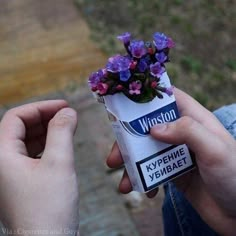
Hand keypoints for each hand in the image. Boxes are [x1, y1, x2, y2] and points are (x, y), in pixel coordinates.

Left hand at [0, 100, 78, 234]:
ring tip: (67, 126)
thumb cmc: (48, 209)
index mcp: (1, 156)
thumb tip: (68, 112)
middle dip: (45, 118)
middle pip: (20, 127)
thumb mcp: (59, 163)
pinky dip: (47, 144)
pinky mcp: (22, 180)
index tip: (63, 105)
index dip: (41, 107)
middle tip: (67, 114)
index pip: (16, 117)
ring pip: (27, 140)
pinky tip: (60, 144)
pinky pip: (32, 154)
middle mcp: (1, 163)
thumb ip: (62, 131)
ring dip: (47, 130)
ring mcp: (11, 173)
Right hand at [107, 88, 235, 235]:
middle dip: (129, 140)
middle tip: (115, 156)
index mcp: (194, 119)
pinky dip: (144, 180)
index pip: (169, 98)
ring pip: (147, 151)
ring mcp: (177, 153)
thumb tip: (153, 129)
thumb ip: (187, 131)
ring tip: (124, 183)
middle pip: (149, 127)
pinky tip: (146, 192)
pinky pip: (153, 171)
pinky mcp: (174, 172)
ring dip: (132, 165)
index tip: (125, 102)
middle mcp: (183, 133)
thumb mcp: (215, 149)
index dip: (148, 97)